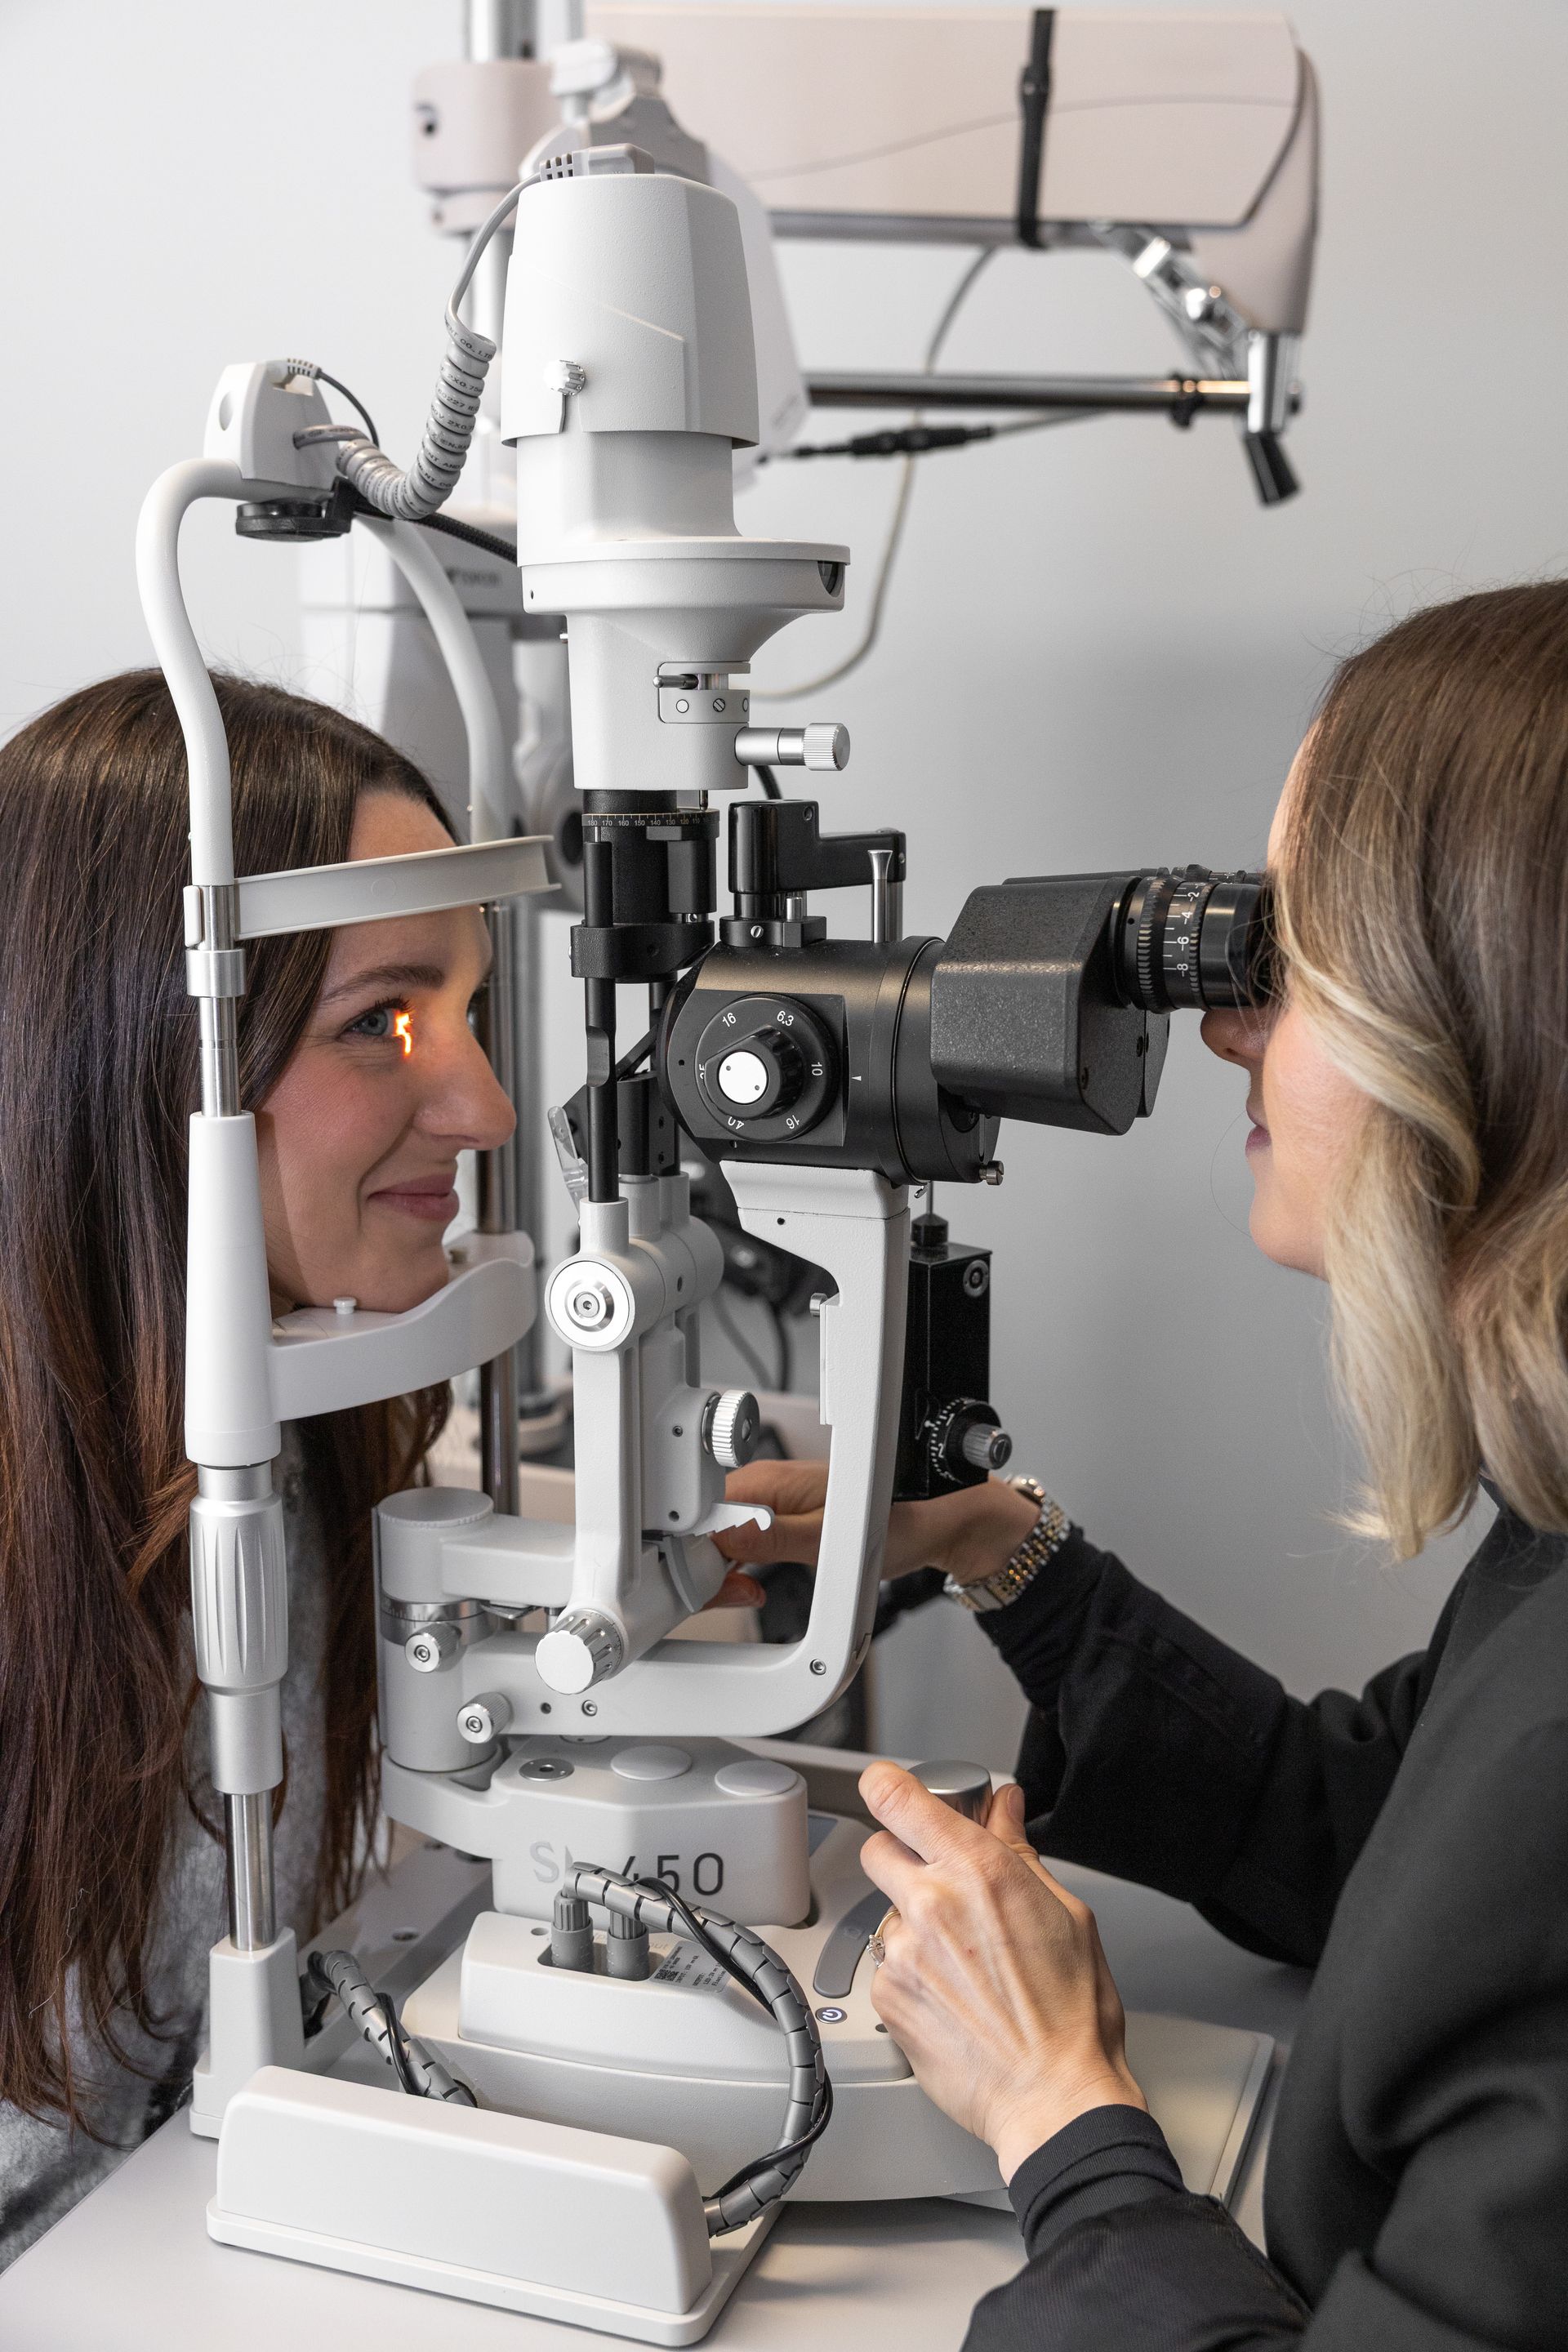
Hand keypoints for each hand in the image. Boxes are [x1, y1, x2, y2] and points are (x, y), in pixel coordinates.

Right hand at [715, 1460, 1039, 1587]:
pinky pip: (741, 1542)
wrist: (939, 1522)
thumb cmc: (900, 1521)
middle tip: (736, 1595)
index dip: (697, 1555)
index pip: (704, 1515)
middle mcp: (766, 1486)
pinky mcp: (782, 1519)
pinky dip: (738, 1567)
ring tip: (745, 1593)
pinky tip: (750, 1586)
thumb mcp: (831, 1542)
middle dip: (708, 1567)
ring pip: (721, 1537)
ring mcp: (772, 1503)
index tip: (709, 1586)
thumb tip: (725, 1539)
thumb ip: (773, 1540)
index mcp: (769, 1481)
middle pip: (706, 1527)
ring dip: (722, 1570)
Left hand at [858, 1762, 1144, 2181]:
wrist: (1053, 2098)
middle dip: (903, 1858)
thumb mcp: (1066, 1914)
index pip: (898, 1798)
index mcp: (977, 1871)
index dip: (887, 1786)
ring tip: (965, 1966)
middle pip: (878, 1848)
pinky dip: (912, 1974)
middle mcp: (930, 1904)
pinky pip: (889, 1965)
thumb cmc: (1072, 2016)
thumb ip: (1019, 1852)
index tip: (889, 1788)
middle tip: (939, 1885)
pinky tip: (954, 1999)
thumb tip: (1003, 1809)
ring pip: (888, 1913)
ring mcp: (903, 1952)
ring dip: (914, 1925)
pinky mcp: (886, 1997)